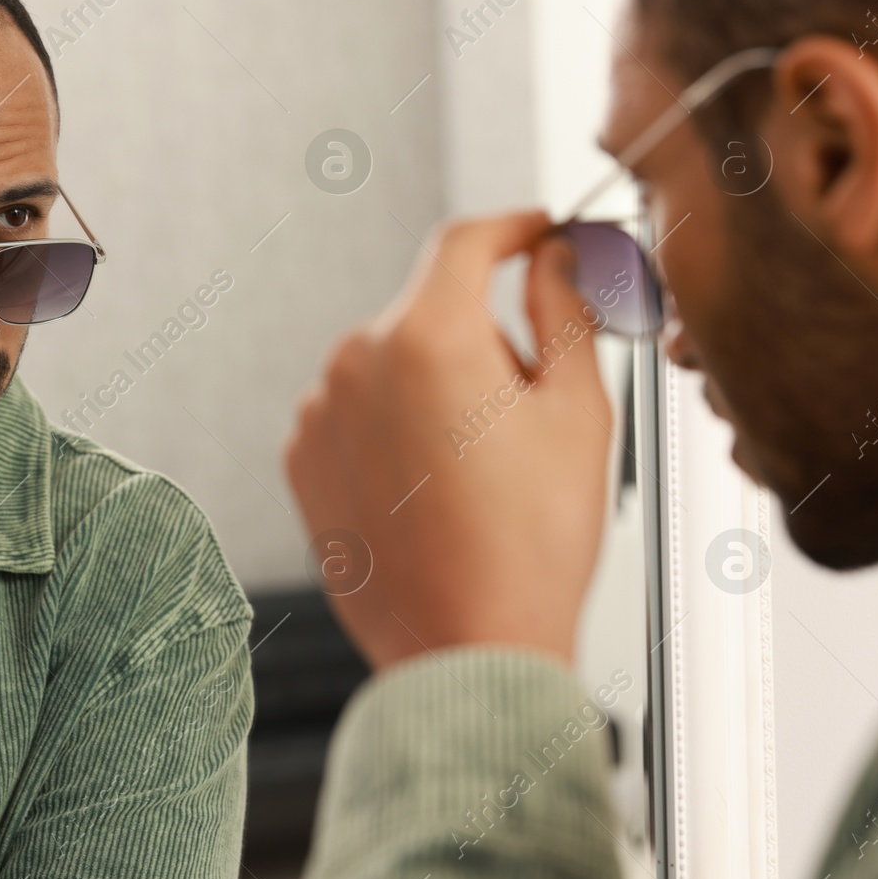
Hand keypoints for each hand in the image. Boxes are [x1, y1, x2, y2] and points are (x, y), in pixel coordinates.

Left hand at [284, 211, 612, 669]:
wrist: (467, 650)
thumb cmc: (533, 543)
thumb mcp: (577, 411)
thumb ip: (563, 310)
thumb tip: (552, 257)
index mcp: (427, 335)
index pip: (465, 242)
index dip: (510, 228)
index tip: (537, 232)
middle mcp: (356, 361)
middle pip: (431, 311)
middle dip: (482, 340)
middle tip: (528, 415)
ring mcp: (318, 412)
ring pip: (392, 365)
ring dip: (433, 388)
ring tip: (476, 475)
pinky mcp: (300, 459)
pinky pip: (355, 414)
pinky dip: (392, 430)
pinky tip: (431, 492)